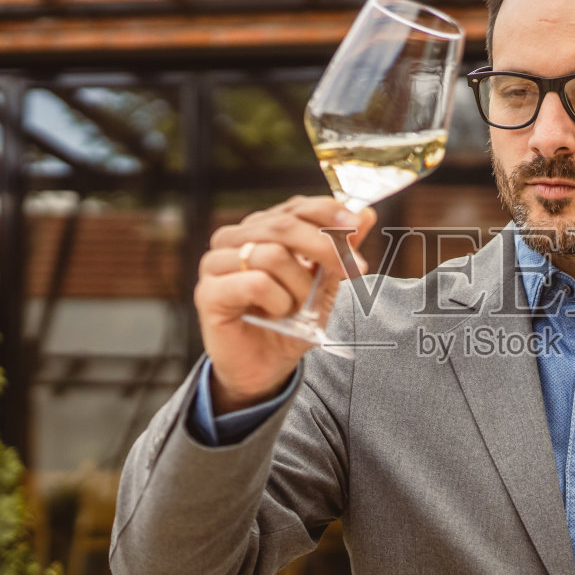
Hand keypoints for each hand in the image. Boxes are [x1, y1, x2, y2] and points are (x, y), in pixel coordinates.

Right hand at [195, 196, 376, 411]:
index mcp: (260, 228)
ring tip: (298, 307)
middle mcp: (234, 238)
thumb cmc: (291, 322)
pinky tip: (277, 314)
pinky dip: (279, 301)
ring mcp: (216, 263)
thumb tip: (366, 214)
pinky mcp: (208, 292)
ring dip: (300, 286)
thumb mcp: (324, 283)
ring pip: (273, 255)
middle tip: (351, 270)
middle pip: (285, 225)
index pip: (296, 207)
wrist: (266, 368)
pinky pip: (256, 283)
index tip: (358, 228)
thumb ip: (341, 250)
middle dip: (326, 247)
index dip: (330, 214)